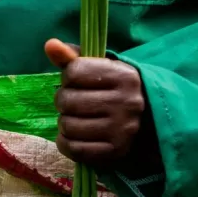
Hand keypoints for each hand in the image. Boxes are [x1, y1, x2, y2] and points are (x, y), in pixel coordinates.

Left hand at [45, 38, 148, 166]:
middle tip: (73, 102)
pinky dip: (65, 142)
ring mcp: (122, 130)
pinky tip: (72, 135)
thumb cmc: (114, 88)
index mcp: (124, 76)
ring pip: (68, 126)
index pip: (74, 72)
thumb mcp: (99, 67)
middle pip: (68, 100)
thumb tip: (50, 44)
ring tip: (75, 118)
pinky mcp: (116, 152)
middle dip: (63, 100)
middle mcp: (127, 103)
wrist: (147, 118)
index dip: (68, 76)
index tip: (76, 81)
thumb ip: (72, 56)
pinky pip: (74, 149)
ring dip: (64, 122)